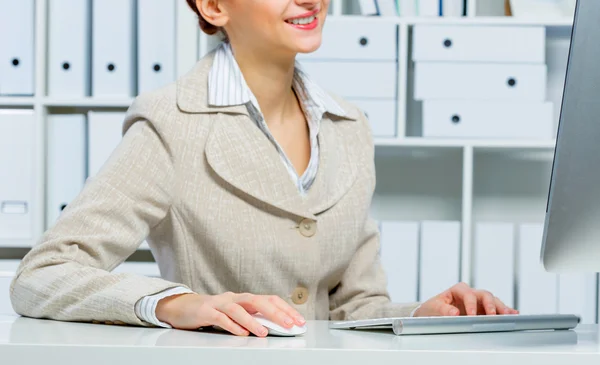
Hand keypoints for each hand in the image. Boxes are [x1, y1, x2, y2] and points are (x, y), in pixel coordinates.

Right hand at [155, 292, 305, 336]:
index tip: (299, 321)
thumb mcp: (236, 314)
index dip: (285, 309)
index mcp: (244, 299)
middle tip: (289, 325)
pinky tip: (241, 333)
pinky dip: (232, 325)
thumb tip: (276, 327)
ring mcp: (220, 303)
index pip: (270, 300)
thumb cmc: (213, 312)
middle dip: (275, 313)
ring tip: (264, 332)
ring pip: (238, 309)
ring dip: (253, 321)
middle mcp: (234, 298)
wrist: (183, 307)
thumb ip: (253, 317)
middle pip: (258, 300)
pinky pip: (221, 317)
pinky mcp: (206, 311)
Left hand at [413, 282, 518, 316]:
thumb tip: (454, 312)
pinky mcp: (483, 311)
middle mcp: (470, 294)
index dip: (470, 304)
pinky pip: (496, 309)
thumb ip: (443, 310)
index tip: (471, 315)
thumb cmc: (433, 309)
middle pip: (484, 295)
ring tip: (508, 314)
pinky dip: (504, 311)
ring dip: (501, 307)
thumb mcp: (434, 308)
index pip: (467, 294)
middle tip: (491, 315)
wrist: (432, 314)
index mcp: (458, 290)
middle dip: (489, 304)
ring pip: (493, 301)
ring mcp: (478, 302)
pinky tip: (513, 314)